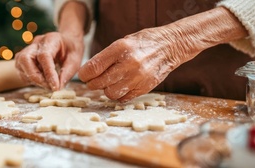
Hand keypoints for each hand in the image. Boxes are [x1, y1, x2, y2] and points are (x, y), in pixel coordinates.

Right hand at [15, 32, 83, 89]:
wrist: (67, 41)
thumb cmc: (71, 50)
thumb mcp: (75, 60)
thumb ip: (66, 73)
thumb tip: (57, 88)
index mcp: (51, 39)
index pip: (44, 56)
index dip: (48, 73)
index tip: (55, 87)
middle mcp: (36, 43)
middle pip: (25, 58)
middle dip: (35, 76)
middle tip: (49, 87)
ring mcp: (27, 50)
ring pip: (21, 65)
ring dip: (33, 79)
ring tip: (48, 84)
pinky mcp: (23, 58)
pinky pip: (21, 71)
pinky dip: (30, 79)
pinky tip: (42, 80)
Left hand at [78, 7, 247, 101]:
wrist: (170, 46)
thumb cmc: (143, 43)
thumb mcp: (122, 43)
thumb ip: (106, 57)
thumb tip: (88, 72)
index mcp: (120, 49)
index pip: (93, 68)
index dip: (84, 74)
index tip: (84, 75)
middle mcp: (129, 64)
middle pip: (99, 83)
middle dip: (92, 84)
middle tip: (92, 81)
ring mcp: (138, 78)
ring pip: (110, 93)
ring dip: (105, 90)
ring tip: (108, 83)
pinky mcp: (144, 88)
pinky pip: (123, 98)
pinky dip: (119, 95)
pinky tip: (121, 87)